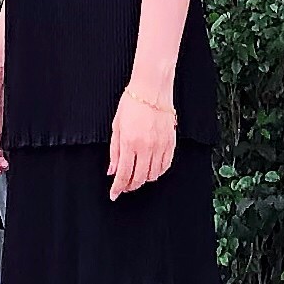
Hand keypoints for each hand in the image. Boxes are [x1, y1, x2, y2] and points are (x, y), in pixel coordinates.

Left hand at [106, 83, 178, 197]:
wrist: (152, 89)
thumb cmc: (132, 103)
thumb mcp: (116, 126)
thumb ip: (114, 151)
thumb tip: (112, 171)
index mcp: (130, 143)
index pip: (124, 174)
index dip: (118, 188)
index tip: (114, 194)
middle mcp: (146, 147)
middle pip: (139, 178)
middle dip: (130, 186)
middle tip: (125, 186)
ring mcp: (160, 145)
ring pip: (153, 174)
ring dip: (144, 180)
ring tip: (137, 177)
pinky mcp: (171, 142)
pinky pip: (166, 165)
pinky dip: (158, 172)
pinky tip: (152, 170)